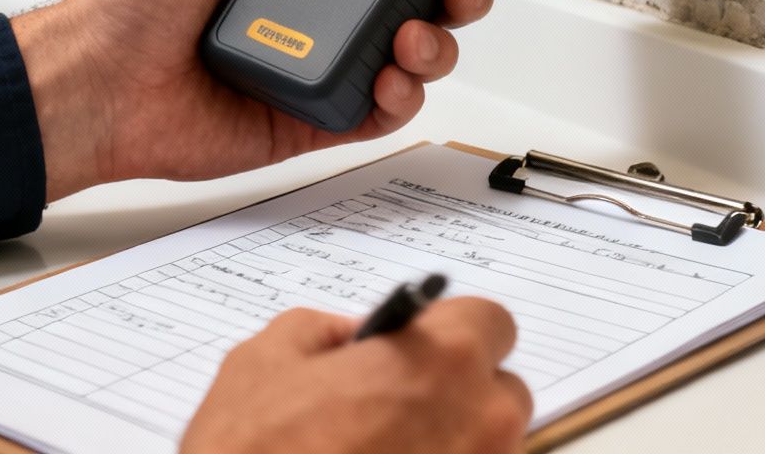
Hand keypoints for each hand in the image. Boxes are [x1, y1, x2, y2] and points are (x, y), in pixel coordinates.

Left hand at [12, 0, 524, 198]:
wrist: (95, 87)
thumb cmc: (126, 2)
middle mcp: (313, 7)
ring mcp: (316, 62)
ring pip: (410, 52)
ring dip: (432, 41)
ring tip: (412, 34)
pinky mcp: (311, 117)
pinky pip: (377, 110)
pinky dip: (399, 97)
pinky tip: (391, 79)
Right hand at [180, 301, 530, 453]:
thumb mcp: (264, 362)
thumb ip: (321, 331)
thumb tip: (347, 337)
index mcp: (441, 361)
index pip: (492, 323)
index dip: (451, 333)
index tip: (421, 350)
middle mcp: (479, 423)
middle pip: (500, 392)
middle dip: (457, 395)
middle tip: (396, 409)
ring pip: (488, 449)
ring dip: (450, 446)